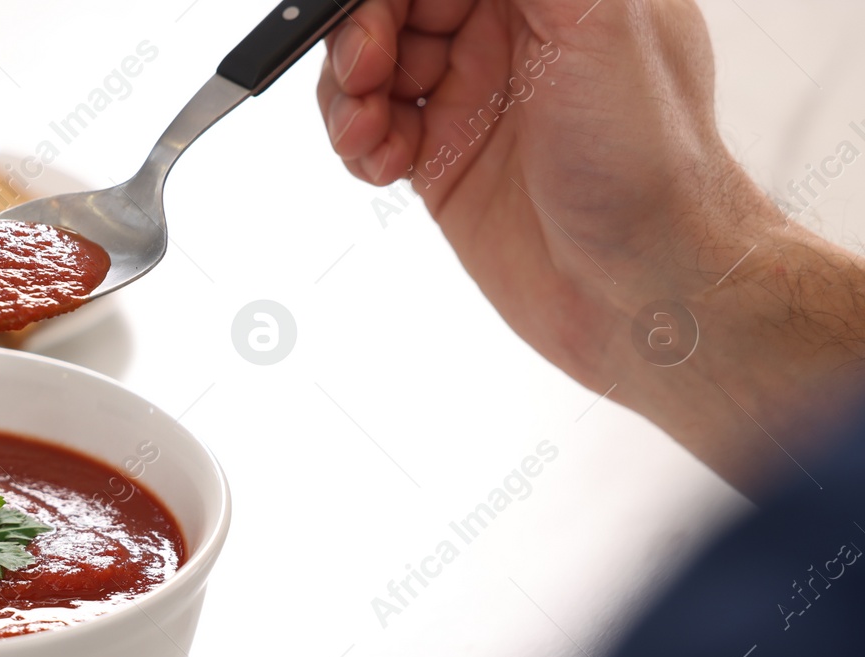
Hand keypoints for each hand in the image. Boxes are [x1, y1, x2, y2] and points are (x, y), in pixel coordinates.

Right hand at [320, 0, 864, 493]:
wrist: (641, 285)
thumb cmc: (653, 160)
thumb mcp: (601, 17)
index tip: (378, 16)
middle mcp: (508, 32)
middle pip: (396, 7)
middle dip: (361, 34)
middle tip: (367, 71)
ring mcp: (470, 96)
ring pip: (371, 65)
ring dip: (348, 92)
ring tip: (366, 130)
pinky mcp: (441, 159)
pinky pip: (370, 129)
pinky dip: (357, 142)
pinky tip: (382, 163)